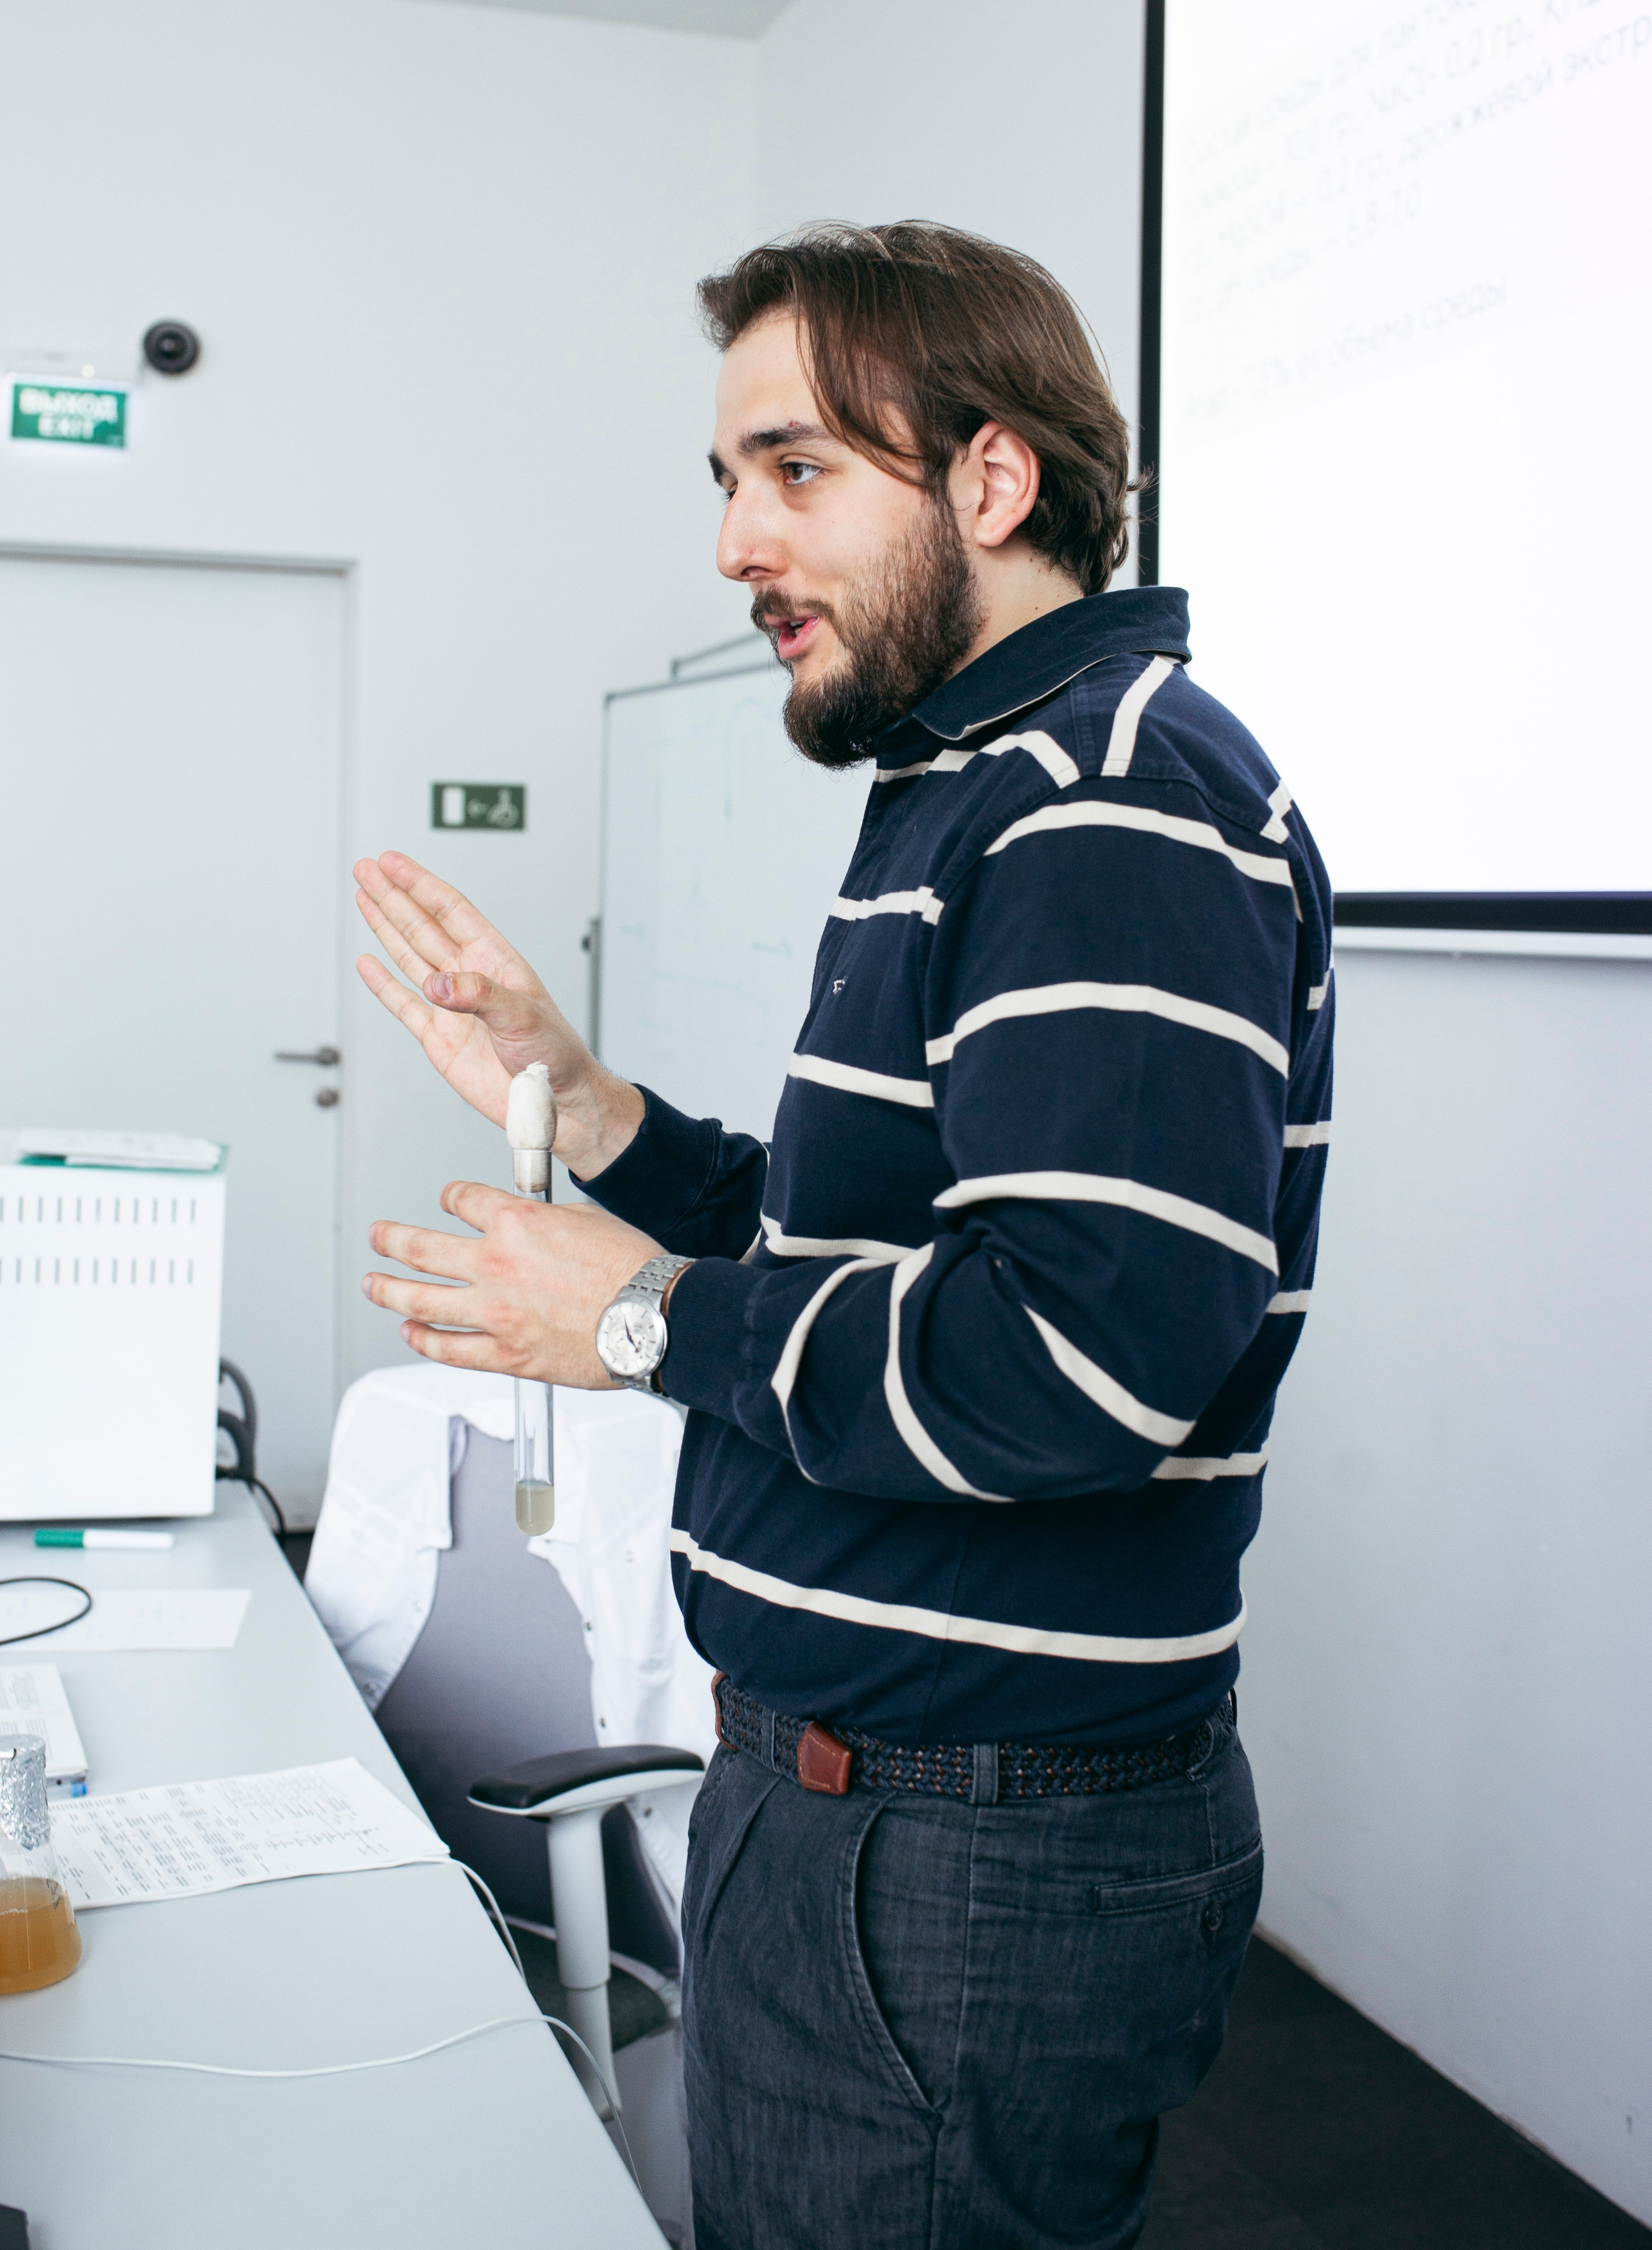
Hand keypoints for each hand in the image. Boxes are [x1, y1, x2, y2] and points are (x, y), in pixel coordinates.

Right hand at [353, 852, 642, 1174]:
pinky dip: (384, 984)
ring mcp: (452, 1007)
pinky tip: (369, 962)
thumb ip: (479, 996)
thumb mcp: (523, 1016)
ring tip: (365, 897)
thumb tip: (437, 983)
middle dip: (394, 896)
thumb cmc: (556, 1055)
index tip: (393, 864)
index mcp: (495, 962)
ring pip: (410, 957)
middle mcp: (470, 979)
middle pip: (423, 926)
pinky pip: (404, 1004)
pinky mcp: (440, 1038)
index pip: (451, 912)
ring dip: (386, 927)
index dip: (420, 885)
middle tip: (367, 869)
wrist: (557, 1103)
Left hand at [362, 1184, 666, 1387]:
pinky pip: (449, 1349)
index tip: (447, 1201)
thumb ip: (545, 1221)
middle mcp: (496, 1265)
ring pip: (421, 1300)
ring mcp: (495, 1313)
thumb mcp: (586, 1219)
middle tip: (379, 1236)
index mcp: (515, 1224)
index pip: (462, 1201)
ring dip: (389, 1290)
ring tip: (374, 1285)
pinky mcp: (505, 1353)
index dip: (450, 1197)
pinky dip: (424, 1340)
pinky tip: (411, 1332)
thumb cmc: (633, 1271)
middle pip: (422, 1247)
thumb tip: (532, 1223)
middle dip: (392, 1239)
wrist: (654, 1318)